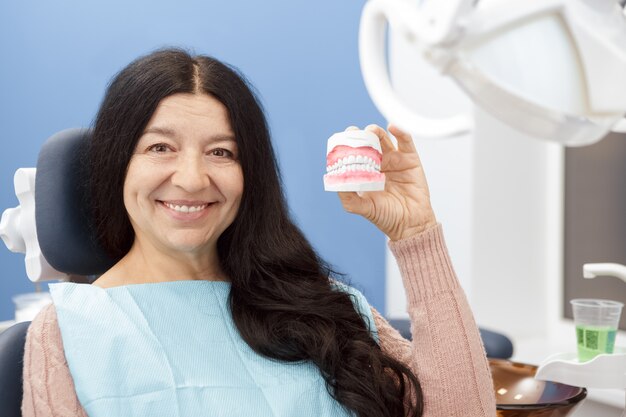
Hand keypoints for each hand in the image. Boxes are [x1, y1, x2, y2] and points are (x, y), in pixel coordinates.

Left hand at [337, 124, 436, 240]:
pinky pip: (405, 142)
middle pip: (368, 143)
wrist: (411, 225)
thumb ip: (347, 195)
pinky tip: (392, 127)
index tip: (342, 140)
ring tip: (371, 131)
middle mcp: (379, 164)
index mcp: (366, 173)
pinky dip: (400, 131)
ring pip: (384, 139)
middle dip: (360, 136)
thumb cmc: (386, 217)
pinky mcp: (410, 160)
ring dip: (376, 132)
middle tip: (354, 132)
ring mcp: (395, 160)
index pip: (355, 155)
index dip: (348, 146)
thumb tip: (334, 181)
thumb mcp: (361, 207)